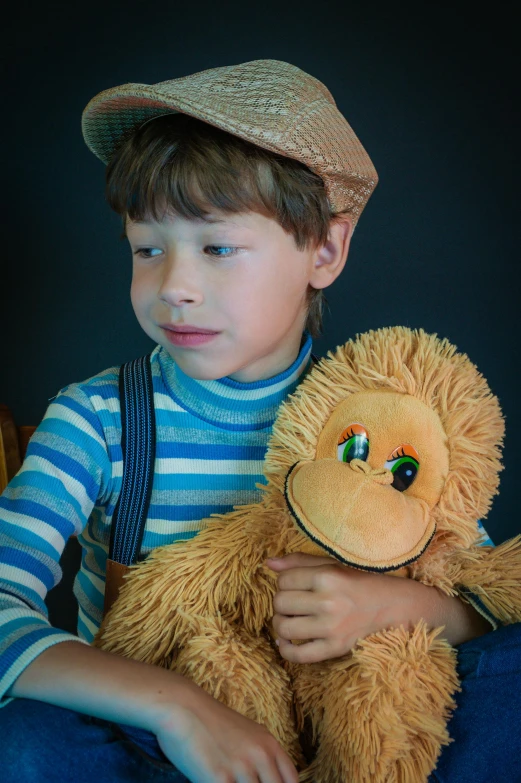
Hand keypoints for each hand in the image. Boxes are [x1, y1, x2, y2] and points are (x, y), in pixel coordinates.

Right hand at [153, 681, 298, 782]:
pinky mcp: (221, 778)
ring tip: (226, 781)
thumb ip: (259, 754)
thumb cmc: (208, 721)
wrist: (181, 706)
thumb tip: (264, 777)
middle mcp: (260, 755)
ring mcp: (242, 768)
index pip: (291, 780)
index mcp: (268, 744)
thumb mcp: (244, 732)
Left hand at [266, 552, 489, 663]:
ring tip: (290, 619)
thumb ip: (300, 562)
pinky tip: (286, 641)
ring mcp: (332, 628)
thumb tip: (268, 564)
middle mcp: (328, 602)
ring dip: (281, 624)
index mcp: (327, 576)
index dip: (284, 582)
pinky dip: (286, 650)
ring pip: (284, 628)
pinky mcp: (336, 648)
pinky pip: (298, 655)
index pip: (283, 580)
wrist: (395, 606)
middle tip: (293, 603)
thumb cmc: (361, 581)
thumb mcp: (333, 564)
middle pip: (280, 603)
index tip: (295, 585)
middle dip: (281, 602)